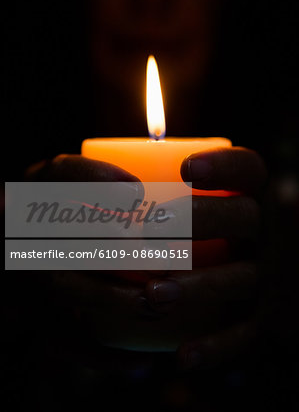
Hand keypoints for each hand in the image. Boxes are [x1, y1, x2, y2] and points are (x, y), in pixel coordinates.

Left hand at [143, 147, 266, 364]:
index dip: (223, 165)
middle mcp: (264, 234)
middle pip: (246, 216)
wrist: (239, 279)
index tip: (184, 168)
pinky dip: (215, 346)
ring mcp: (267, 276)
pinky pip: (245, 334)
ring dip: (201, 286)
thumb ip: (153, 184)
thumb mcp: (187, 203)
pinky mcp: (262, 318)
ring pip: (243, 278)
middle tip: (152, 226)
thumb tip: (114, 178)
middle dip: (202, 218)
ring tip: (155, 293)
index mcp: (250, 197)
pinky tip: (180, 355)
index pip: (249, 169)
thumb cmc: (185, 233)